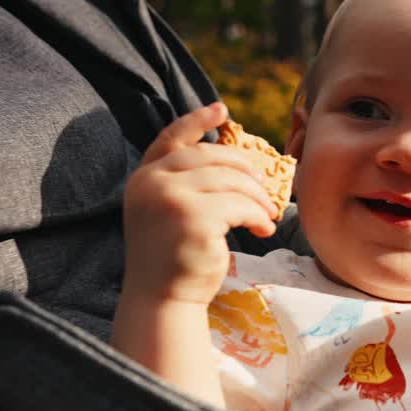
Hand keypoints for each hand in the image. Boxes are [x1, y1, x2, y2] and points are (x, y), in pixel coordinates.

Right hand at [122, 102, 279, 305]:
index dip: (197, 121)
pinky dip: (259, 217)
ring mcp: (171, 199)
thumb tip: (230, 157)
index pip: (171, 139)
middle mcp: (152, 183)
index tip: (222, 110)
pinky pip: (241, 206)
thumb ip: (184, 182)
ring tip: (267, 216)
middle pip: (211, 158)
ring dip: (257, 198)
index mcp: (143, 178)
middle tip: (265, 189)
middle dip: (245, 170)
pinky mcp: (194, 219)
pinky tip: (263, 230)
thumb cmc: (172, 256)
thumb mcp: (166, 210)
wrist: (162, 299)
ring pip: (231, 181)